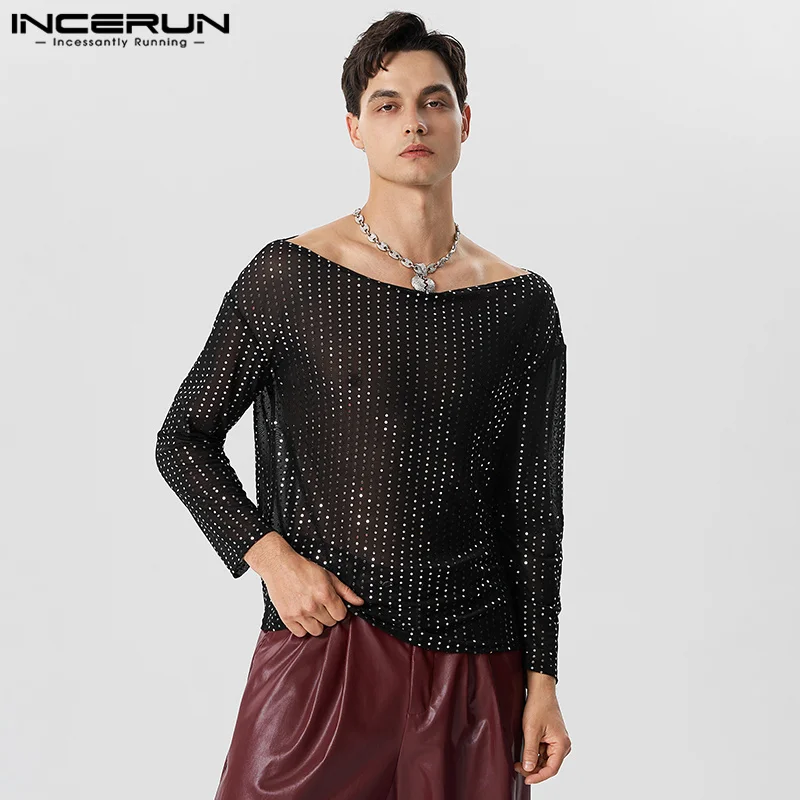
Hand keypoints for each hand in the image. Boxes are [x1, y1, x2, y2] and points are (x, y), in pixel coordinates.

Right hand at [249, 534, 365, 636]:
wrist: (280, 566)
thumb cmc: (304, 569)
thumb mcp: (328, 576)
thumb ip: (345, 591)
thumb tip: (360, 602)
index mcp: (325, 594)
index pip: (341, 615)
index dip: (339, 610)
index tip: (333, 605)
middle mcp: (313, 606)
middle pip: (330, 623)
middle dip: (328, 615)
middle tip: (321, 605)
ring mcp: (299, 613)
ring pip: (317, 631)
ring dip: (317, 623)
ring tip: (312, 612)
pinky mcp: (287, 618)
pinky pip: (301, 633)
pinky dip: (303, 627)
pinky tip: (302, 616)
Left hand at [513, 691, 571, 784]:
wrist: (540, 691)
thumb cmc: (539, 706)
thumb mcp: (531, 730)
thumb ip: (530, 751)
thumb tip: (528, 768)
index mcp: (561, 744)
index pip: (552, 769)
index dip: (538, 777)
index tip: (526, 779)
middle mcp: (562, 745)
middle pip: (548, 766)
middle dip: (533, 769)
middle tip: (518, 767)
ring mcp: (557, 741)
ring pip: (545, 760)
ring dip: (533, 762)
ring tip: (519, 761)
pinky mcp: (551, 738)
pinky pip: (543, 752)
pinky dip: (534, 754)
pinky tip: (524, 753)